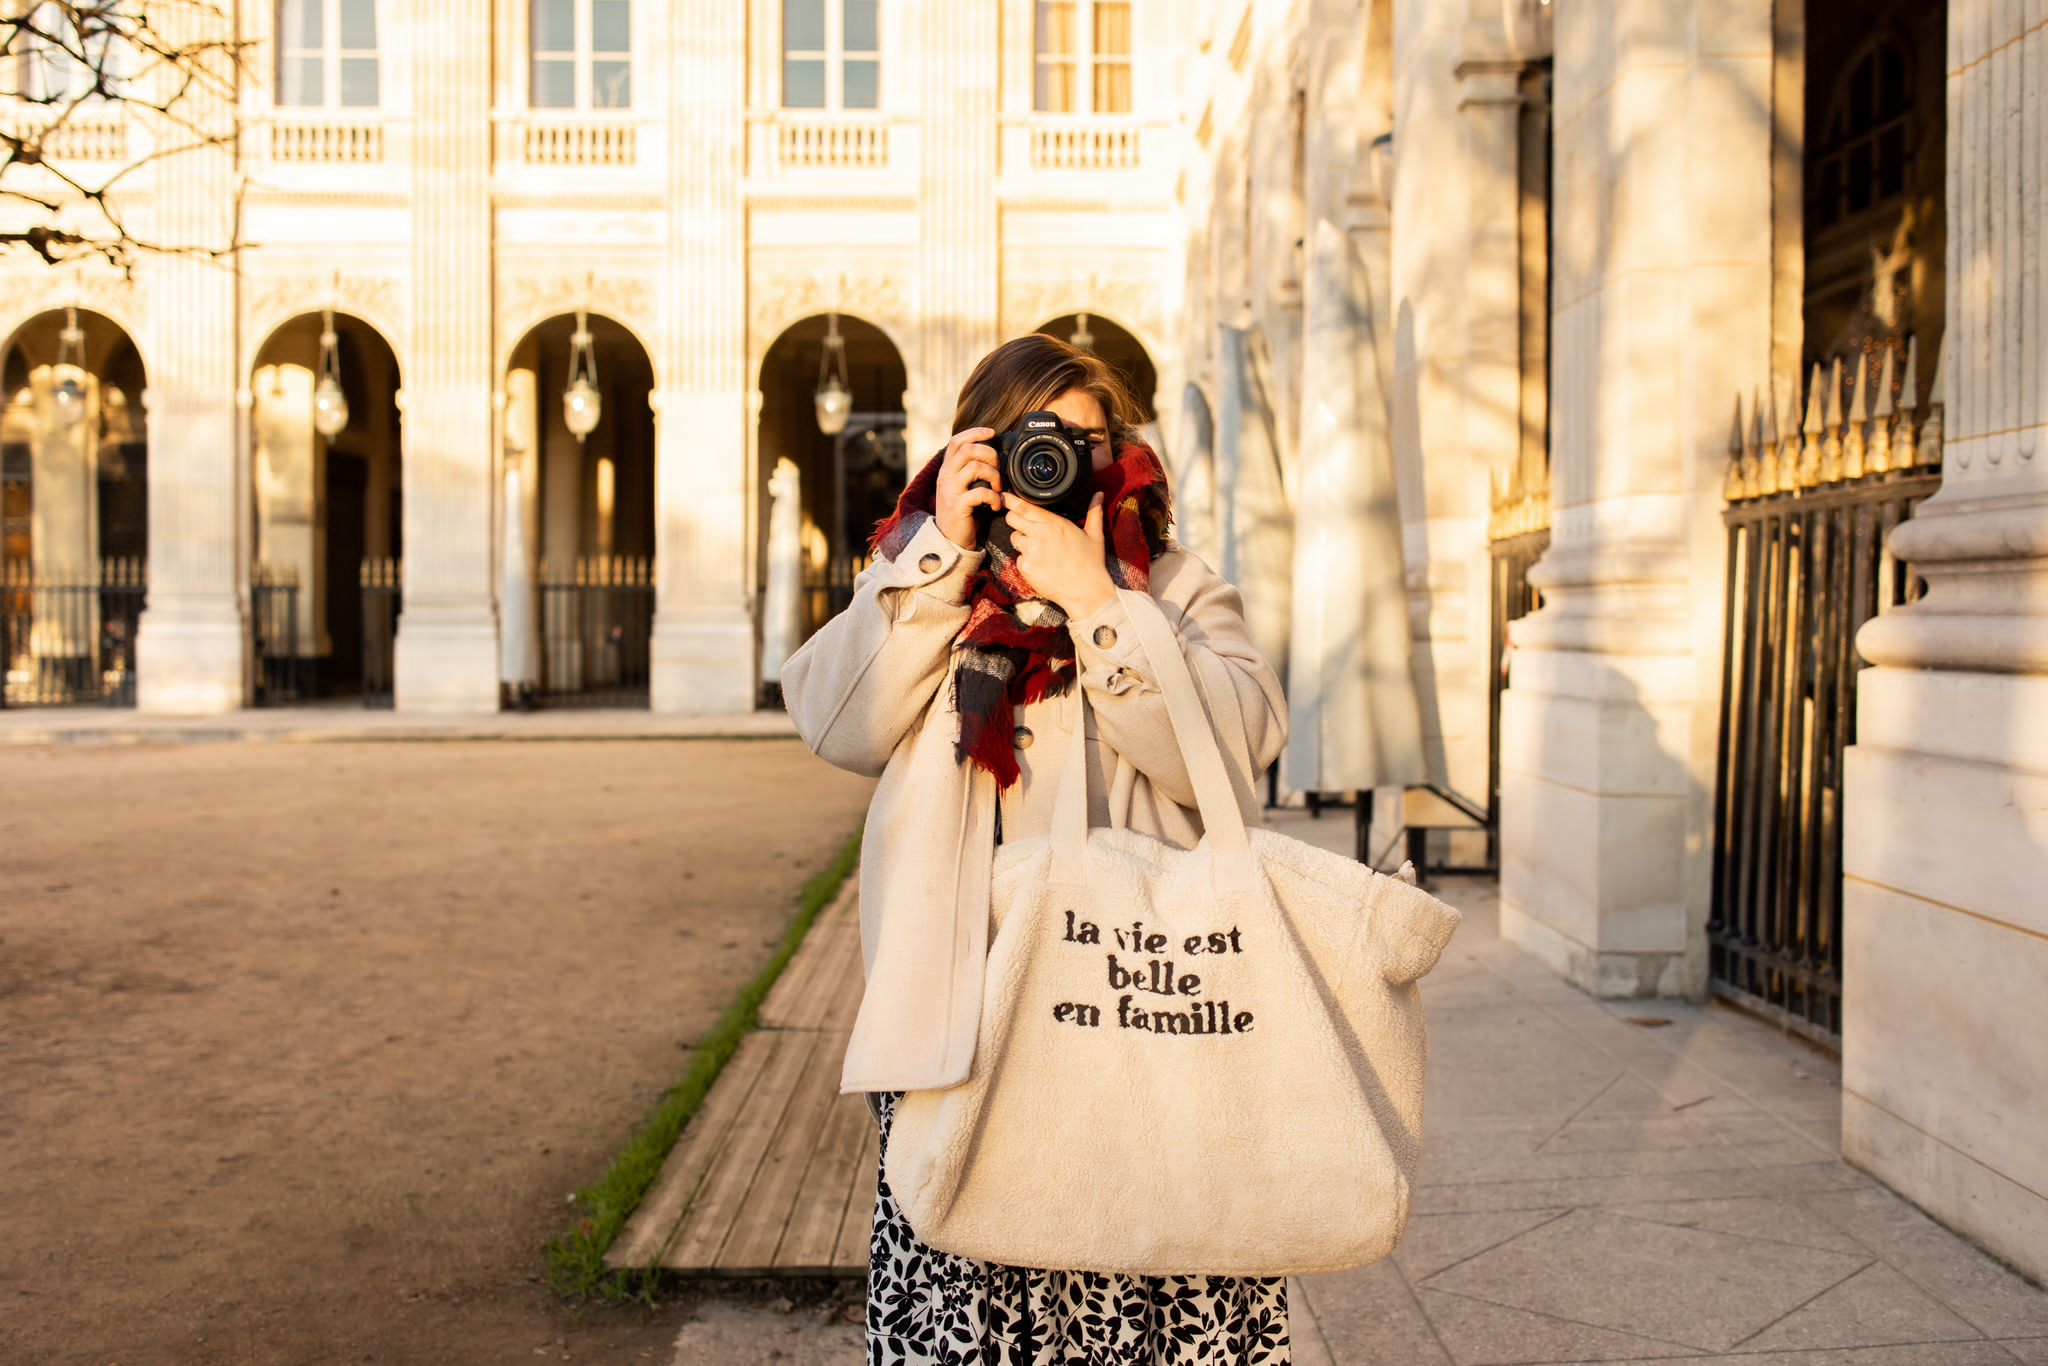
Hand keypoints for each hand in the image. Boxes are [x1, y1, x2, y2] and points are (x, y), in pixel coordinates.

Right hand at [933, 427, 1003, 549]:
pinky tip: (996, 505)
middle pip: (967, 450)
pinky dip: (994, 497)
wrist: (950, 540)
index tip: (992, 433)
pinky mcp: (958, 506)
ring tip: (999, 489)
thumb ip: (970, 471)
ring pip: (975, 468)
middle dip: (990, 455)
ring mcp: (950, 491)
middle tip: (999, 469)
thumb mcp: (962, 488)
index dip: (975, 433)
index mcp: (947, 470)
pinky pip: (980, 493)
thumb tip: (993, 456)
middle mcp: (946, 477)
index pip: (956, 441)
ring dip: (994, 476)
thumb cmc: (962, 513)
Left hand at [1006, 492, 1116, 619]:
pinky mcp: (1026, 567)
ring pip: (1014, 538)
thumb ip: (1094, 512)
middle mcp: (1040, 534)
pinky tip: (1041, 566)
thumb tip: (1099, 494)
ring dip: (1022, 541)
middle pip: (1012, 518)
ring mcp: (1031, 551)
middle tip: (1024, 526)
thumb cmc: (1092, 563)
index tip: (1004, 497)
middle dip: (1015, 520)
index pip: (1025, 507)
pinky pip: (1018, 559)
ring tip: (1040, 550)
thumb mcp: (1095, 535)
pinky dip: (1026, 561)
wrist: (1087, 592)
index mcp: (1055, 523)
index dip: (1012, 501)